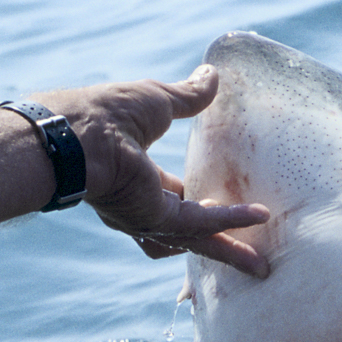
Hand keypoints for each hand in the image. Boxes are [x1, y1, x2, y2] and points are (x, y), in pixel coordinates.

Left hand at [0, 66, 269, 275]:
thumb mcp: (157, 100)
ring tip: (261, 266)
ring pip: (198, 241)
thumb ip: (188, 96)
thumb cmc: (106, 112)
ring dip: (229, 252)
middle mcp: (141, 206)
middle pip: (190, 233)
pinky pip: (201, 224)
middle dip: (221, 246)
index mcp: (137, 178)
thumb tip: (211, 75)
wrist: (80, 131)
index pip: (176, 199)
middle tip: (251, 259)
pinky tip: (259, 215)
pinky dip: (230, 221)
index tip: (226, 204)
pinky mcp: (155, 218)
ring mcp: (147, 217)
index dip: (201, 203)